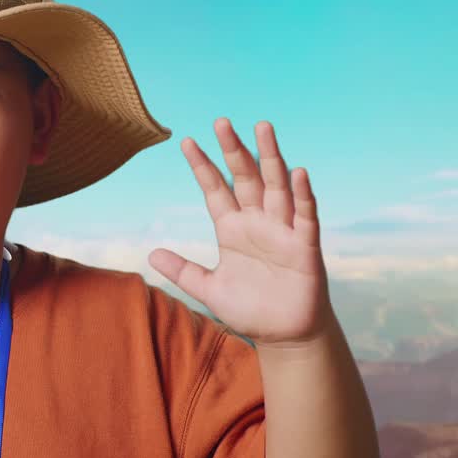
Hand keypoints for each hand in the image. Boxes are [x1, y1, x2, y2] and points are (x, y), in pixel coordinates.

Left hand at [147, 118, 332, 346]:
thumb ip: (183, 271)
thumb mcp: (208, 290)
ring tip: (262, 128)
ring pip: (276, 186)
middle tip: (221, 122)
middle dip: (233, 150)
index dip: (202, 167)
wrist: (285, 335)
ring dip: (271, 157)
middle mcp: (257, 222)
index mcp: (232, 229)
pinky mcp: (305, 247)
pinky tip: (298, 173)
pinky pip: (305, 216)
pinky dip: (302, 195)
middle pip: (244, 178)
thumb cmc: (250, 309)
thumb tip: (151, 254)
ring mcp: (282, 231)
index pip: (214, 190)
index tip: (185, 142)